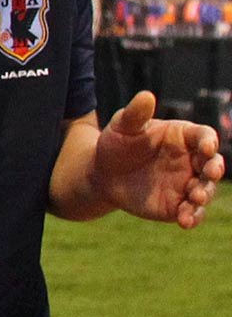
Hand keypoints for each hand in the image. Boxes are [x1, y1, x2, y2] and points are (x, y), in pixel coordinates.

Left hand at [90, 91, 222, 227]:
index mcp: (183, 137)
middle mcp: (191, 161)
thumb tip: (146, 96)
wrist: (102, 174)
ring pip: (205, 190)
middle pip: (213, 164)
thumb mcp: (122, 126)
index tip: (207, 146)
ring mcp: (186, 184)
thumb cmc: (116, 144)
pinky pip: (191, 212)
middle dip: (214, 168)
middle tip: (209, 172)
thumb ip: (136, 113)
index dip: (209, 141)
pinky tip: (185, 221)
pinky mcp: (177, 205)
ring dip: (204, 194)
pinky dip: (193, 217)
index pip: (204, 136)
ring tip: (194, 198)